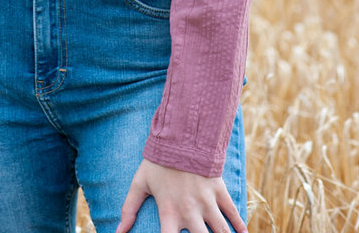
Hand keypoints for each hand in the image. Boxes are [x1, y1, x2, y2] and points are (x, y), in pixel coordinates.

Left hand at [115, 159, 246, 232]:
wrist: (180, 134)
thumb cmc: (158, 161)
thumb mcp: (140, 182)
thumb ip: (129, 208)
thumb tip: (118, 231)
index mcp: (169, 212)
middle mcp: (190, 211)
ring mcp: (207, 201)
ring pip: (221, 231)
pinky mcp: (219, 190)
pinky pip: (233, 212)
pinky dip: (240, 225)